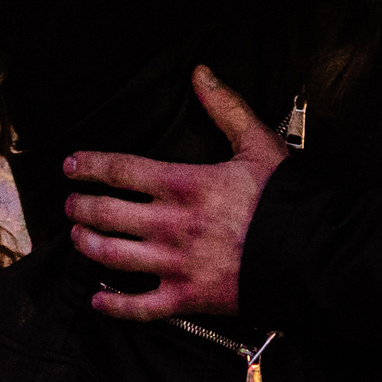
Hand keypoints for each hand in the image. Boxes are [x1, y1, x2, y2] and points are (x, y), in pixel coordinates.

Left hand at [65, 66, 285, 320]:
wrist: (311, 253)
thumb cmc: (284, 199)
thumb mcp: (257, 143)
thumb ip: (224, 108)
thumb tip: (200, 73)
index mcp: (185, 184)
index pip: (122, 170)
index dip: (90, 166)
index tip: (70, 165)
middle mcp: (172, 224)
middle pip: (108, 213)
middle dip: (82, 206)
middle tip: (70, 203)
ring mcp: (176, 264)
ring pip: (114, 256)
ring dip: (88, 245)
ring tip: (77, 236)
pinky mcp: (187, 298)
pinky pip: (140, 307)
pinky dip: (114, 305)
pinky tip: (99, 299)